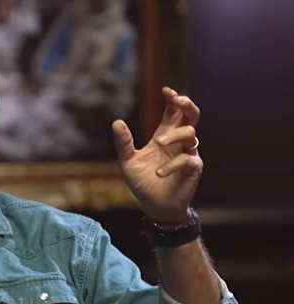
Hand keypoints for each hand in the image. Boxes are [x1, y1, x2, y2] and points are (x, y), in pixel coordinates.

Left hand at [112, 87, 201, 223]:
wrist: (153, 206)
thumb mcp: (128, 161)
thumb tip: (116, 122)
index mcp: (164, 135)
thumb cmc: (143, 182)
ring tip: (157, 143)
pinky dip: (173, 164)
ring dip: (173, 136)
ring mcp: (188, 154)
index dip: (173, 99)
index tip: (165, 91)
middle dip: (187, 105)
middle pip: (192, 116)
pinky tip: (159, 172)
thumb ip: (124, 143)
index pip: (173, 112)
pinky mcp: (193, 169)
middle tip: (176, 101)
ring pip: (190, 134)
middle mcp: (178, 142)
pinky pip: (188, 160)